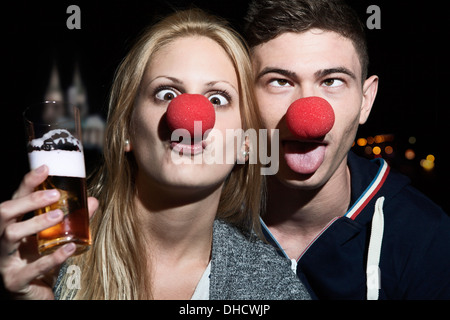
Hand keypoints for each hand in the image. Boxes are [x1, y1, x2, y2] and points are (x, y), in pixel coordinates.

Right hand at [0, 165, 97, 299]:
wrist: (34, 295)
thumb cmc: (41, 260)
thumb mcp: (57, 237)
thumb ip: (74, 219)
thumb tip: (92, 200)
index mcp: (14, 225)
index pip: (16, 198)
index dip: (29, 182)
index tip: (46, 168)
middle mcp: (3, 240)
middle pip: (4, 213)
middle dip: (28, 201)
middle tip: (55, 196)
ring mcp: (5, 261)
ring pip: (9, 236)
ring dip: (35, 223)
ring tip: (60, 216)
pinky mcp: (14, 280)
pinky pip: (30, 269)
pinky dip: (51, 258)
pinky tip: (69, 248)